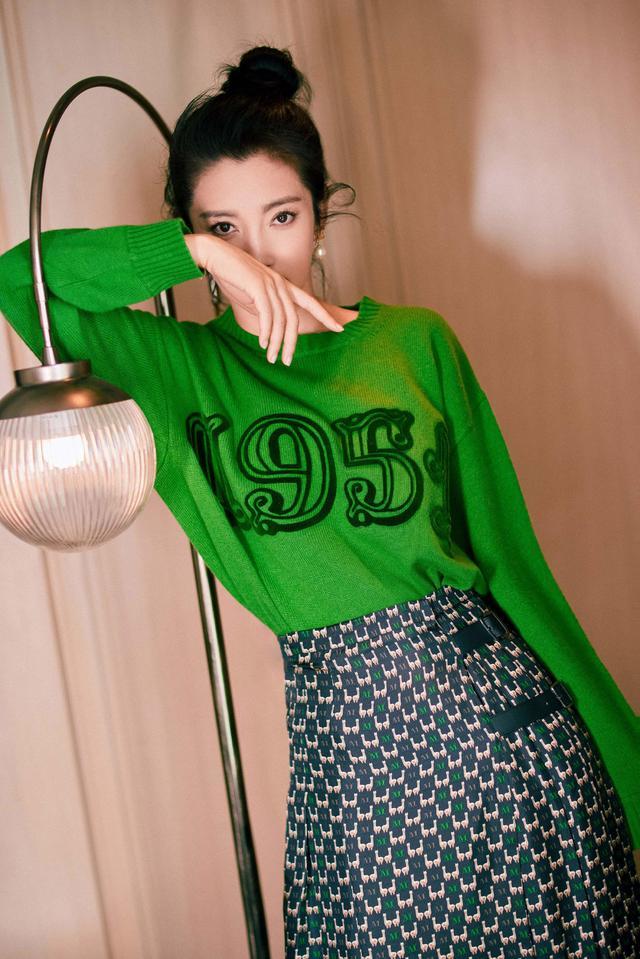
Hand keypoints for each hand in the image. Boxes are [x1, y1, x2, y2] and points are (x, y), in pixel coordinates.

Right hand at [184, 232, 343, 364]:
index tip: (340, 328)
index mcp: (283, 285)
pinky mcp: (258, 286)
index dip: (326, 316)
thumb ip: (265, 307)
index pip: (310, 302)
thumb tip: (270, 329)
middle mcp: (280, 284)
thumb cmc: (232, 275)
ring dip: (275, 342)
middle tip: (287, 361)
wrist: (216, 255)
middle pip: (293, 319)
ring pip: (279, 320)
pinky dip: (266, 332)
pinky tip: (263, 343)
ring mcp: (270, 284)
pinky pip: (267, 315)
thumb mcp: (254, 293)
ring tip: (271, 358)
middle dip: (291, 343)